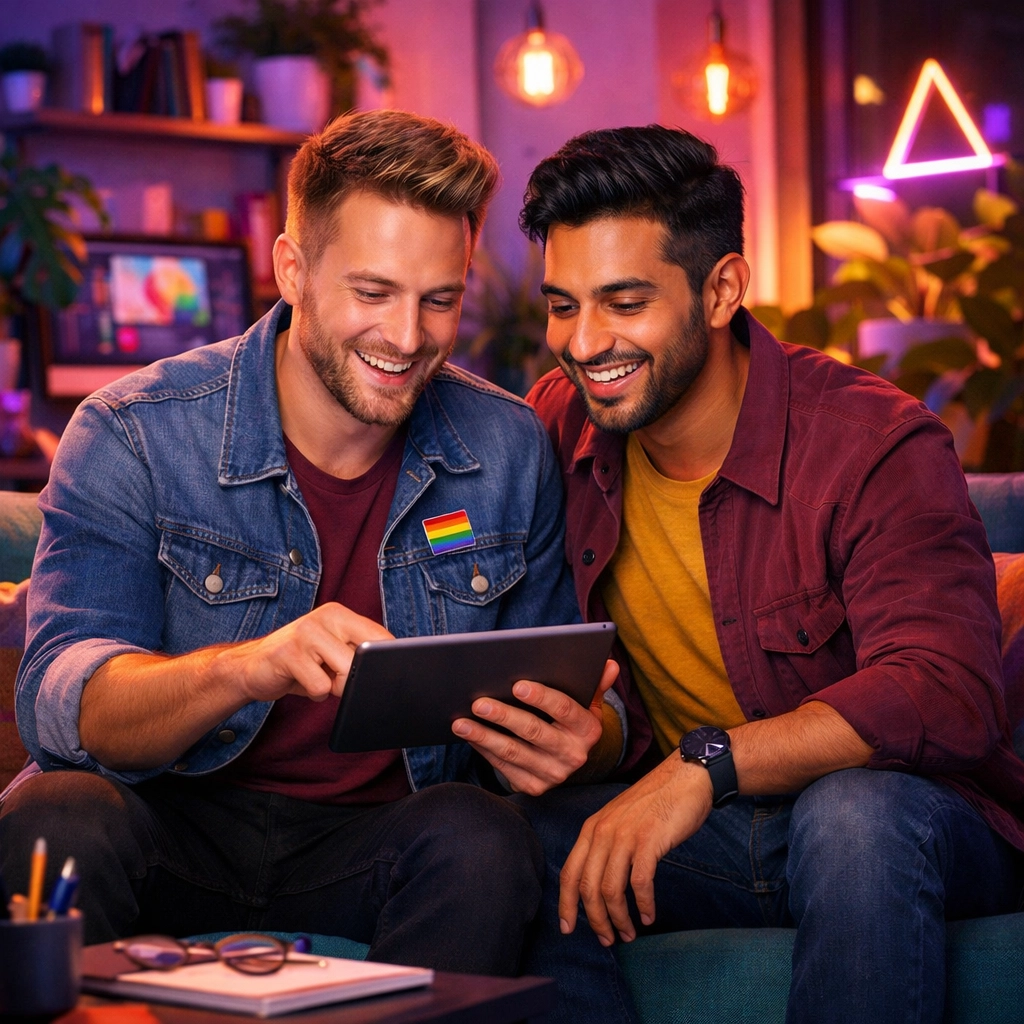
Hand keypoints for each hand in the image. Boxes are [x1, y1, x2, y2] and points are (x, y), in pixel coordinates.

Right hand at [216, 602, 392, 703]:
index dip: (387, 662)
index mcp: (341, 615)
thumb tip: (389, 670)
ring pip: (345, 672)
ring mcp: (306, 632)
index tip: (385, 676)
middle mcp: (325, 617)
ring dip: (334, 688)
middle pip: (366, 657)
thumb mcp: (333, 652)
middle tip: (337, 679)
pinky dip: (315, 694)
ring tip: (317, 678)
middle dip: (357, 678)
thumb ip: (358, 654)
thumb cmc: (301, 663)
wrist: (251, 667)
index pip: (381, 637)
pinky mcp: (288, 653)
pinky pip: (320, 686)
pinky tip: (301, 683)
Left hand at [451, 659, 618, 795]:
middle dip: (505, 716)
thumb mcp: (588, 702)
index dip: (541, 697)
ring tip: (461, 721)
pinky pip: (504, 767)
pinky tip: (468, 734)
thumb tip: (610, 664)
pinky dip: (483, 749)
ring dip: (484, 736)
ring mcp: (553, 774)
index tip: (517, 684)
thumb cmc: (572, 720)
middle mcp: (574, 755)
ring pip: (514, 752)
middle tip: (479, 702)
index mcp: (589, 729)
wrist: (569, 759)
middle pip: (534, 732)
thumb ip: (595, 683)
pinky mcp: (534, 787)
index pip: (564, 709)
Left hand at [560, 753, 713, 945]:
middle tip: (608, 940)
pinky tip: (649, 916)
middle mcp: (602, 832)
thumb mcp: (619, 819)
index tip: (568, 928)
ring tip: (629, 933)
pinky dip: (643, 904)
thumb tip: (600, 884)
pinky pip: (639, 883)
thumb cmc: (655, 802)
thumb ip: (606, 844)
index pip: (569, 872)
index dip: (566, 904)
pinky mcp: (648, 841)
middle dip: (596, 920)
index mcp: (591, 828)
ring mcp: (625, 836)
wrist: (684, 777)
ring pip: (611, 889)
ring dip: (619, 918)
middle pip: (588, 887)